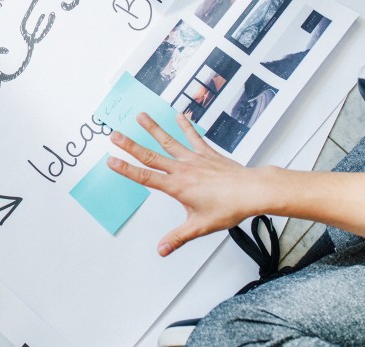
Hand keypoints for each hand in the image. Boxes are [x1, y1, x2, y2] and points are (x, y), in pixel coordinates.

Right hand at [106, 112, 263, 255]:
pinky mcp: (207, 154)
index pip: (145, 177)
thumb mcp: (200, 226)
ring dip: (153, 128)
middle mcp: (182, 169)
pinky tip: (180, 115)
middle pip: (150, 156)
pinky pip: (194, 137)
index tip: (111, 160)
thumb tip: (162, 249)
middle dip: (131, 145)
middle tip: (115, 135)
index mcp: (177, 186)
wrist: (252, 191)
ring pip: (168, 141)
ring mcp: (194, 159)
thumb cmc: (229, 207)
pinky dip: (186, 126)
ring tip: (141, 116)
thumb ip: (178, 237)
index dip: (126, 169)